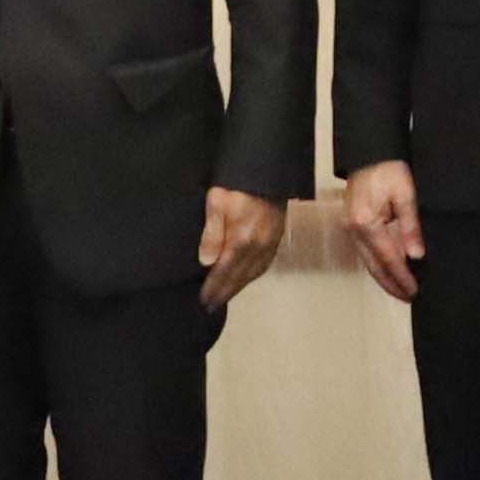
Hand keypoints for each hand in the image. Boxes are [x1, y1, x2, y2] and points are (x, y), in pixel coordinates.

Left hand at [199, 189, 285, 313]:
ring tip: (225, 297)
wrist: (268, 172)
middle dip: (224, 293)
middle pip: (239, 277)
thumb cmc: (236, 186)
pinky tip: (245, 279)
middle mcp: (258, 248)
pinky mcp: (277, 239)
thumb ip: (212, 233)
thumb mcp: (217, 203)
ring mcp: (270, 244)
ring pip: (253, 274)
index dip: (213, 287)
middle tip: (211, 307)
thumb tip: (206, 263)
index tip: (203, 300)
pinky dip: (252, 277)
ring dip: (238, 288)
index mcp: (241, 240)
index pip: (223, 272)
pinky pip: (264, 265)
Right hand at [338, 160, 425, 301]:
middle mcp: (355, 230)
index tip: (414, 291)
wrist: (368, 152)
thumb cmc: (389, 169)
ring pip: (367, 261)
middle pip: (374, 266)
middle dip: (391, 284)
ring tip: (400, 290)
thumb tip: (416, 256)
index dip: (402, 276)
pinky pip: (366, 252)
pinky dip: (378, 264)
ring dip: (384, 277)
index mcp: (366, 223)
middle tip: (408, 298)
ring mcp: (351, 228)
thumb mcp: (405, 195)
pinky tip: (388, 270)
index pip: (388, 258)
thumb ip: (410, 226)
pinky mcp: (353, 225)